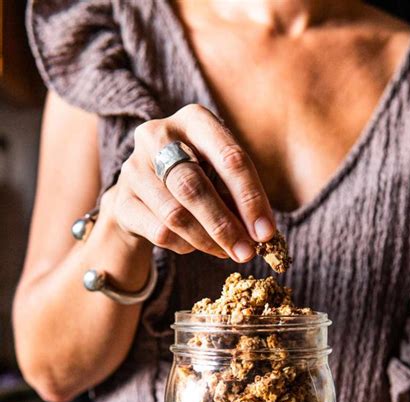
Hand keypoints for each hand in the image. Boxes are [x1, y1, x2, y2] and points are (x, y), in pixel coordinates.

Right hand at [107, 104, 274, 259]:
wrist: (142, 193)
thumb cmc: (196, 179)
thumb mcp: (220, 175)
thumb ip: (239, 198)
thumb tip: (261, 234)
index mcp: (194, 120)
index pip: (229, 159)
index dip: (251, 199)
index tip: (266, 232)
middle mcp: (158, 135)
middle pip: (195, 187)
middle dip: (226, 226)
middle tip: (247, 252)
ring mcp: (134, 167)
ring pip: (175, 215)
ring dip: (207, 240)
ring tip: (227, 252)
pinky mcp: (121, 200)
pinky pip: (159, 232)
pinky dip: (185, 245)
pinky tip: (195, 245)